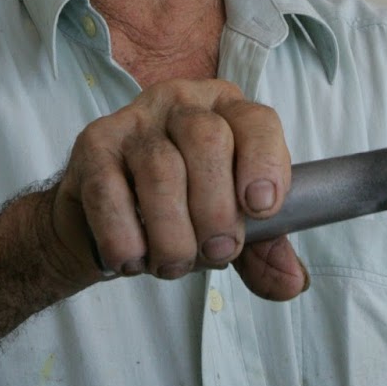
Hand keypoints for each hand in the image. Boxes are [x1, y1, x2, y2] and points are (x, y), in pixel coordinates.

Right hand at [46, 79, 307, 300]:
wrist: (102, 219)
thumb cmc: (179, 210)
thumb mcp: (230, 226)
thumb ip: (264, 250)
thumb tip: (293, 282)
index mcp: (228, 111)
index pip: (257, 122)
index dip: (265, 164)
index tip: (261, 209)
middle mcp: (183, 103)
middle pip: (208, 139)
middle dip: (216, 210)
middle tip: (216, 252)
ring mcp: (134, 120)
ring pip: (161, 169)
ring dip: (172, 234)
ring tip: (173, 263)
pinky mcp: (93, 144)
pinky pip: (109, 191)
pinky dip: (125, 237)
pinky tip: (133, 258)